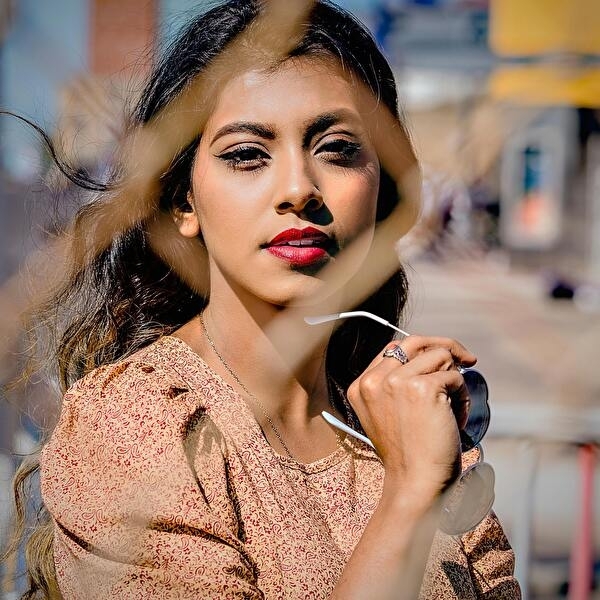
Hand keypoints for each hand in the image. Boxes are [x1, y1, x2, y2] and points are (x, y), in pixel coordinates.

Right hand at [347, 336, 475, 500]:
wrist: (414, 483)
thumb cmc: (408, 454)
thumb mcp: (388, 414)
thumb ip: (396, 384)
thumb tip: (432, 355)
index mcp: (361, 386)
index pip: (393, 348)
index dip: (422, 351)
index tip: (443, 360)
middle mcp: (374, 380)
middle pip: (415, 342)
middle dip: (445, 346)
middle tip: (467, 359)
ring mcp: (396, 381)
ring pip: (440, 357)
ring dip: (455, 380)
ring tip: (456, 408)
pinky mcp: (422, 387)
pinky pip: (455, 376)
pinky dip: (463, 396)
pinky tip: (458, 419)